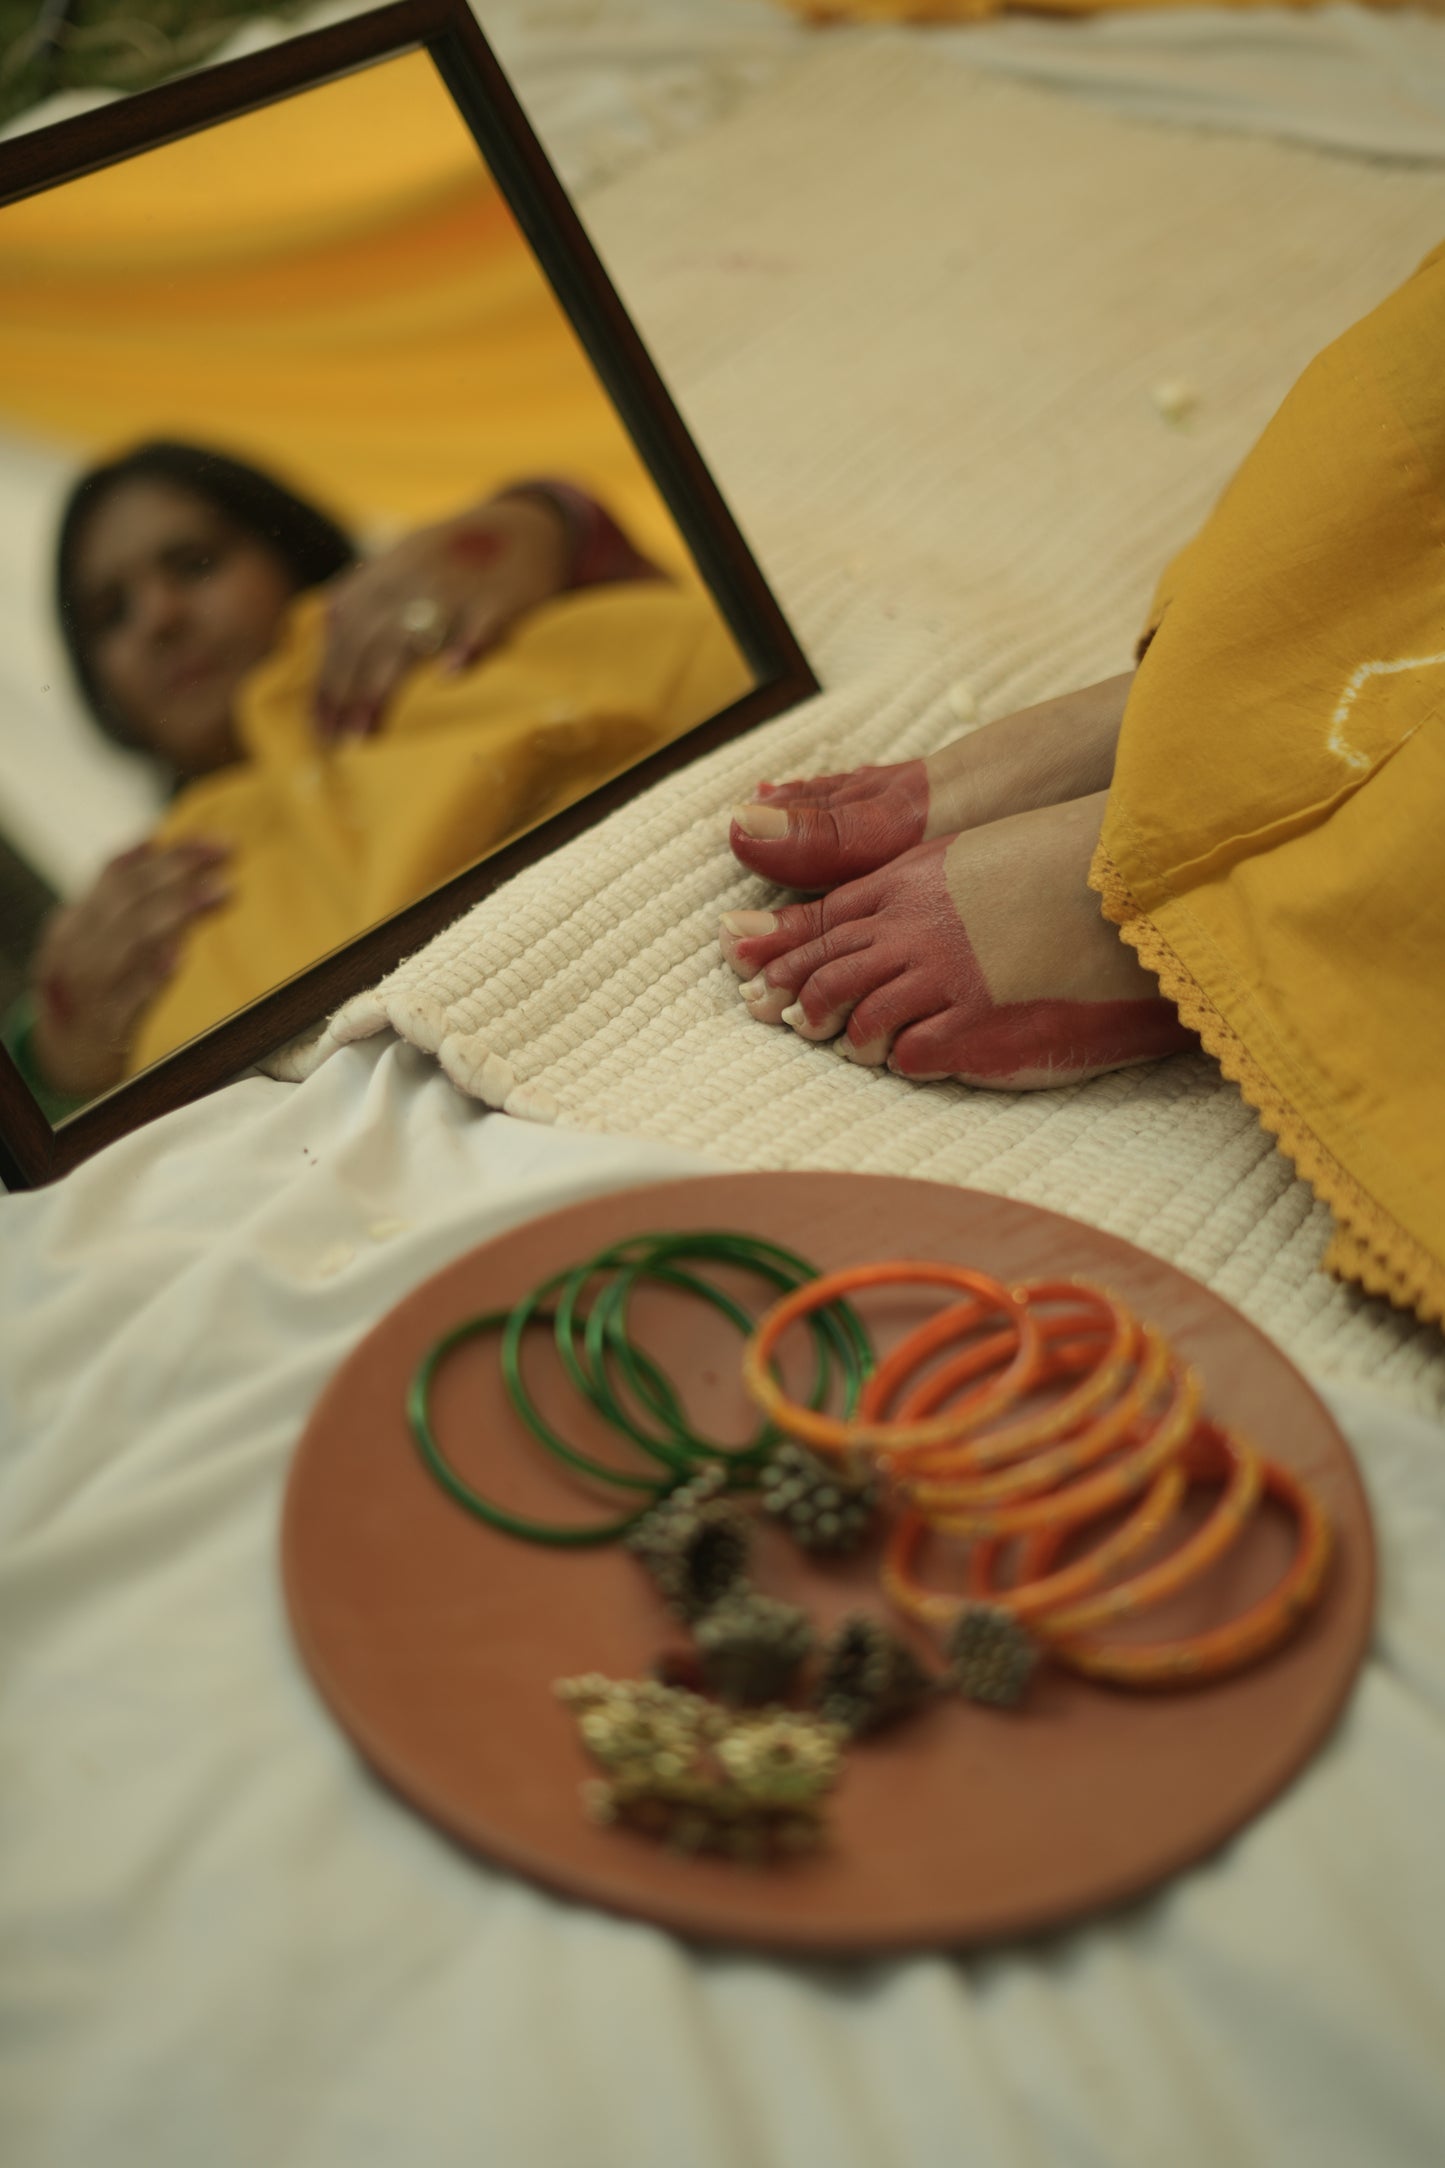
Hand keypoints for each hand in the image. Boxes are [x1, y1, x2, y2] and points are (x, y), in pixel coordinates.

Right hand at [29, 839, 232, 1097]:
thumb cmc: (99, 992)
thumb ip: (134, 905)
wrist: (63, 1060)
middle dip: (177, 873)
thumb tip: (184, 859)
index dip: (170, 854)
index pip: (120, 873)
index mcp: (78, 921)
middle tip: (228, 857)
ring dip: (172, 912)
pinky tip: (178, 958)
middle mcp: (75, 948)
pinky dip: (148, 977)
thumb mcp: (104, 943)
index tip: (220, 842)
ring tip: (217, 893)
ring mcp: (85, 990)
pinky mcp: (100, 1031)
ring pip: (122, 942)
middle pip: (124, 900)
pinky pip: (122, 1001)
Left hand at [314, 494, 571, 740]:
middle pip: (367, 637)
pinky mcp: (501, 597)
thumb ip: (370, 591)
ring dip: (382, 685)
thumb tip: (326, 622)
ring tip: (367, 730)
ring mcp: (456, 586)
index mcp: (387, 570)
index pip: (343, 628)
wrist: (530, 526)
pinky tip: (449, 676)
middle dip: (346, 690)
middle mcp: (413, 576)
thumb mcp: (408, 559)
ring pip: (410, 637)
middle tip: (338, 741)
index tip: (319, 725)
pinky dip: (465, 645)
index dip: (328, 677)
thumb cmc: (460, 558)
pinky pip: (480, 622)